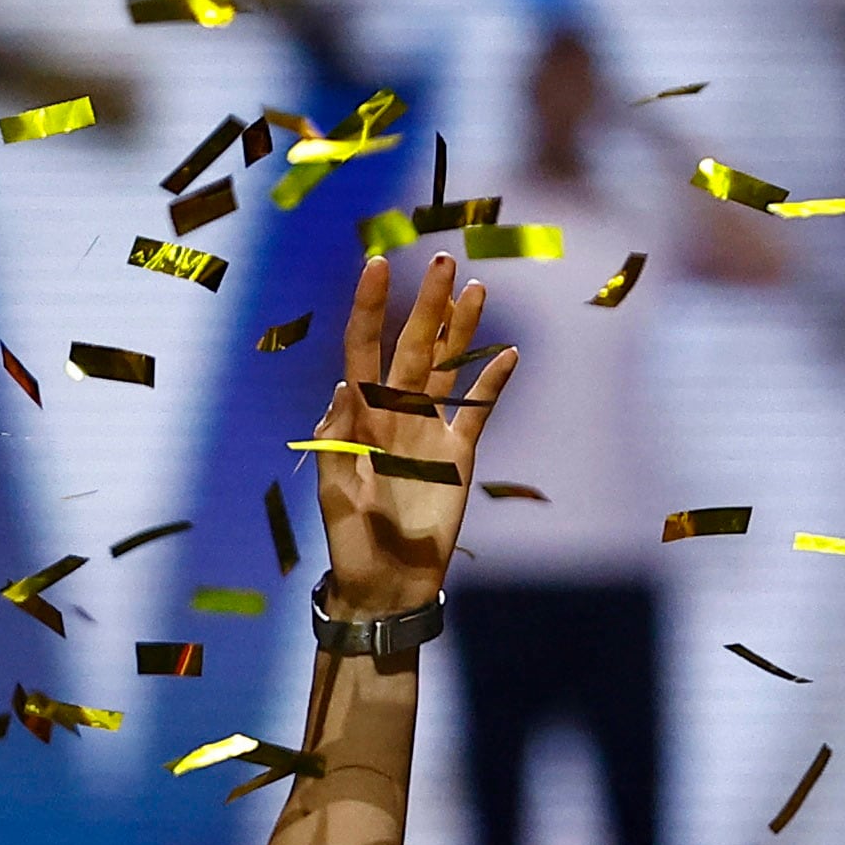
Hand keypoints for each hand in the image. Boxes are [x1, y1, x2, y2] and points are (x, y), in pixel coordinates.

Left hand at [308, 251, 511, 617]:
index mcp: (360, 416)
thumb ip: (337, 439)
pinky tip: (508, 354)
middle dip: (426, 304)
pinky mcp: (458, 454)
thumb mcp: (335, 492)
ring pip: (446, 368)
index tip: (377, 265)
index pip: (363, 350)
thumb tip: (343, 385)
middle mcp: (395, 413)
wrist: (388, 584)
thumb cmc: (351, 542)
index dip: (370, 309)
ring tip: (476, 287)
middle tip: (440, 261)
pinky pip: (478, 410)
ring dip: (460, 330)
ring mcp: (429, 430)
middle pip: (411, 348)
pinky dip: (492, 383)